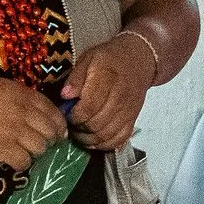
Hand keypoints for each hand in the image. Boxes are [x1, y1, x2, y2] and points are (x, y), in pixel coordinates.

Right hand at [0, 79, 69, 173]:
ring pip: (40, 148)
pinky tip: (15, 161)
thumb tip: (34, 108)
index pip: (52, 111)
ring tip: (26, 152)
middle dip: (50, 139)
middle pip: (51, 131)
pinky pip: (24, 162)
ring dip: (36, 152)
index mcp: (23, 95)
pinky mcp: (4, 150)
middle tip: (43, 144)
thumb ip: (20, 96)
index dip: (58, 123)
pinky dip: (22, 163)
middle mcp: (23, 113)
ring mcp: (15, 132)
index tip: (58, 131)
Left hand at [61, 34, 159, 151]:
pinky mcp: (133, 119)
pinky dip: (104, 144)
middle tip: (70, 123)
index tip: (66, 113)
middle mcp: (120, 97)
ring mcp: (128, 110)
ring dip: (89, 139)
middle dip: (79, 127)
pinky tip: (93, 139)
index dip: (73, 115)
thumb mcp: (88, 59)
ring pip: (106, 135)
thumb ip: (76, 77)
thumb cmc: (109, 59)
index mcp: (107, 78)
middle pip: (96, 123)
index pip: (89, 107)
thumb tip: (64, 96)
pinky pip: (119, 139)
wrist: (139, 60)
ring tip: (78, 132)